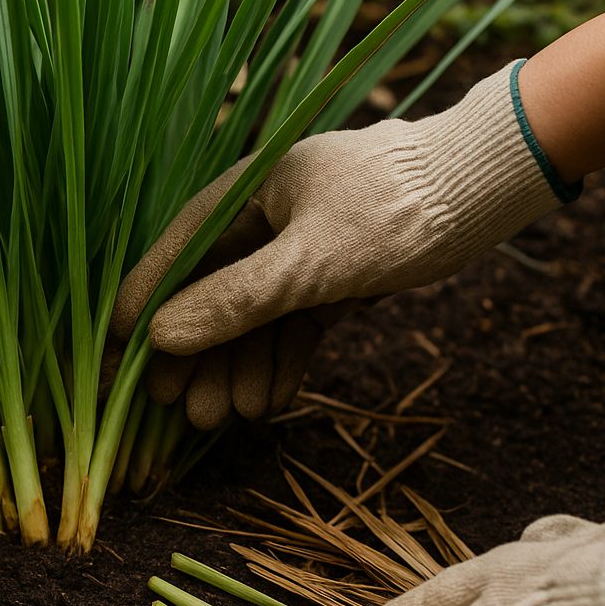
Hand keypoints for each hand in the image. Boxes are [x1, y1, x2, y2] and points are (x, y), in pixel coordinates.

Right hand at [111, 62, 561, 427]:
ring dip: (237, 369)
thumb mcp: (310, 262)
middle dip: (195, 358)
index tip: (114, 360)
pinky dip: (280, 361)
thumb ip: (235, 299)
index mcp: (243, 195)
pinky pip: (290, 326)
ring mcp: (295, 251)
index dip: (141, 309)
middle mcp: (261, 220)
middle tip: (180, 411)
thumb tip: (161, 338)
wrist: (489, 187)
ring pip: (250, 319)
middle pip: (207, 297)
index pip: (171, 256)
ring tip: (230, 418)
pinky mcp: (330, 278)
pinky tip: (272, 400)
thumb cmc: (397, 208)